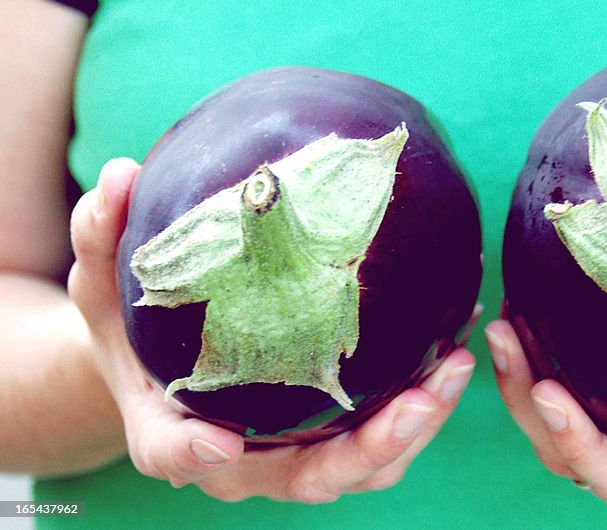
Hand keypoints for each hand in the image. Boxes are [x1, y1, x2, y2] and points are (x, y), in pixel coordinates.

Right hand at [69, 158, 475, 501]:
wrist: (159, 366)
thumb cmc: (130, 326)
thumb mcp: (103, 278)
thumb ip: (104, 234)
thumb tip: (122, 173)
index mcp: (168, 429)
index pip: (171, 451)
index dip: (193, 454)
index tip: (218, 440)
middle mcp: (235, 461)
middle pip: (301, 478)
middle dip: (365, 450)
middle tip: (419, 401)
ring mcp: (287, 458)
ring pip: (357, 470)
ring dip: (414, 432)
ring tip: (457, 369)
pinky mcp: (326, 442)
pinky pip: (381, 443)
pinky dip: (423, 411)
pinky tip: (456, 352)